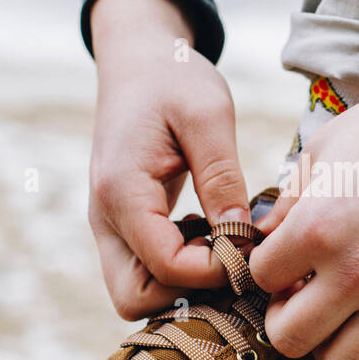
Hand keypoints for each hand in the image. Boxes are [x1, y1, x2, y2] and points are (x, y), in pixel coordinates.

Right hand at [88, 0, 249, 320]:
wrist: (138, 60)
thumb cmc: (173, 78)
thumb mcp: (208, 115)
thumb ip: (223, 177)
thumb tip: (242, 237)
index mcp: (122, 193)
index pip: (166, 267)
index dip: (216, 269)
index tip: (253, 243)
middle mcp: (105, 219)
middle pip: (135, 298)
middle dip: (188, 292)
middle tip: (232, 256)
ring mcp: (109, 225)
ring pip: (136, 292)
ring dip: (182, 283)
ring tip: (223, 242)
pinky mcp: (122, 225)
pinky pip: (144, 270)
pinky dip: (178, 269)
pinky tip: (211, 233)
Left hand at [249, 0, 358, 359]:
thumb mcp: (325, 149)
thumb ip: (289, 201)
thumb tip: (265, 239)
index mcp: (318, 227)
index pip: (261, 279)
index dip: (266, 269)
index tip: (283, 259)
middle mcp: (356, 270)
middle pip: (290, 338)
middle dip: (286, 320)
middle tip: (302, 296)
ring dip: (332, 346)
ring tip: (340, 318)